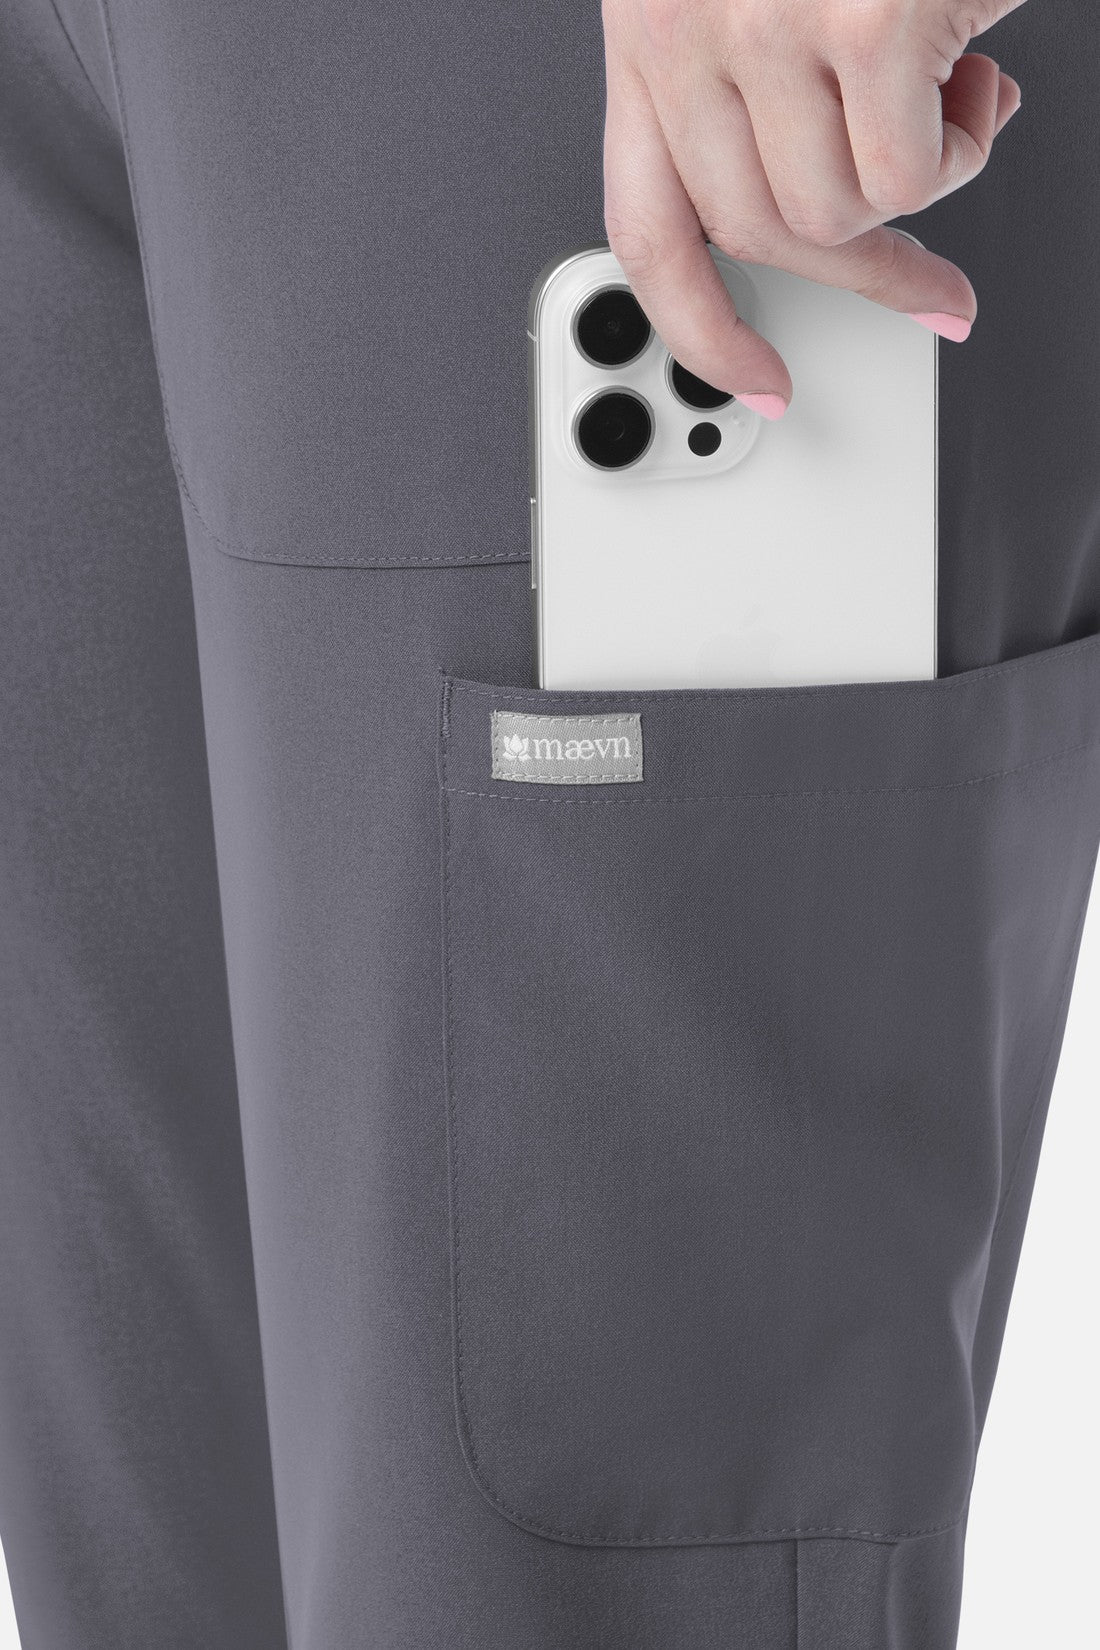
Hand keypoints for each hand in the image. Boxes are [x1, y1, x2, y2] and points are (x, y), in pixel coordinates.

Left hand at [601, 0, 1024, 415]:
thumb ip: (761, 85)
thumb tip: (840, 214)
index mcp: (649, 19)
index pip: (648, 221)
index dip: (697, 324)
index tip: (752, 379)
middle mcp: (686, 24)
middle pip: (757, 235)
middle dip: (860, 271)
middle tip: (930, 281)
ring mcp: (768, 24)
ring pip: (835, 215)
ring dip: (918, 182)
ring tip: (954, 99)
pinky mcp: (864, 20)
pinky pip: (907, 175)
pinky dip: (960, 148)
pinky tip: (976, 77)